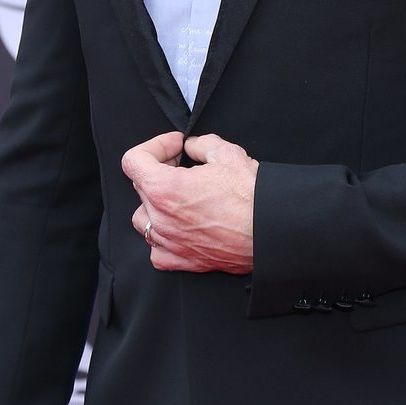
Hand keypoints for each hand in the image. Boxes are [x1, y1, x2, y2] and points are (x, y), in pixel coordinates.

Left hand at [123, 130, 257, 274]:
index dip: (155, 146)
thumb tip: (193, 146)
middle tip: (185, 165)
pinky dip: (164, 236)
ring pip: (143, 219)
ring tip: (181, 196)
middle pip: (140, 187)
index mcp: (164, 189)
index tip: (175, 146)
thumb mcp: (227, 153)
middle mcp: (160, 218)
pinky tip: (182, 225)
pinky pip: (157, 249)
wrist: (273, 231)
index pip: (133, 161)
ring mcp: (168, 242)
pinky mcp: (182, 261)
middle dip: (160, 170)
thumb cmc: (251, 197)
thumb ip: (201, 143)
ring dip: (156, 204)